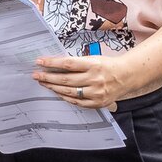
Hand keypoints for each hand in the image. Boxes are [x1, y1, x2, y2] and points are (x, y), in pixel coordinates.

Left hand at [32, 51, 153, 110]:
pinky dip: (64, 96)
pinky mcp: (97, 102)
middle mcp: (95, 79)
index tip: (39, 62)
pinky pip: (76, 101)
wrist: (126, 76)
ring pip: (68, 91)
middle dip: (48, 77)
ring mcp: (96, 93)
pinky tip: (56, 91)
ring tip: (43, 82)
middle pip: (65, 79)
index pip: (68, 64)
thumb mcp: (93, 59)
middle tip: (35, 75)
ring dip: (53, 87)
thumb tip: (53, 64)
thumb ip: (76, 63)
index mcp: (94, 65)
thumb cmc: (106, 66)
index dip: (51, 63)